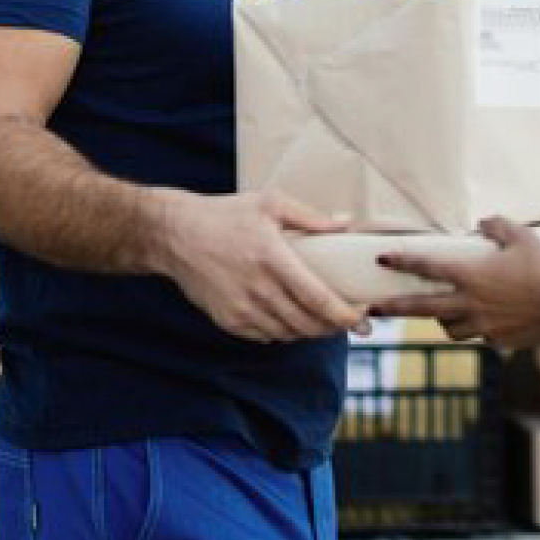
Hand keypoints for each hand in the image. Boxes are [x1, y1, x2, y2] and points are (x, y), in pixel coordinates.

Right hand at [149, 189, 368, 343]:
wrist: (174, 235)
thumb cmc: (226, 215)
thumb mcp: (270, 203)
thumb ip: (310, 217)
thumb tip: (346, 223)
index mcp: (273, 260)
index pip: (319, 299)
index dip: (346, 315)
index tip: (364, 318)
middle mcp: (258, 290)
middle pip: (308, 323)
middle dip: (336, 327)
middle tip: (352, 322)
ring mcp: (241, 309)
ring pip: (289, 334)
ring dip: (312, 331)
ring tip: (327, 321)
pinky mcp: (228, 320)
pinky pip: (266, 337)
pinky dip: (285, 333)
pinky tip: (294, 320)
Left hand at [371, 216, 539, 348]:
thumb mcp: (524, 237)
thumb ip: (498, 226)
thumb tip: (483, 221)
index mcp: (472, 276)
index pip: (427, 268)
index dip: (402, 262)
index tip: (382, 258)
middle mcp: (471, 304)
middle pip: (422, 309)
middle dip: (393, 309)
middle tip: (373, 309)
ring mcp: (482, 327)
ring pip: (448, 328)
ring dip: (441, 319)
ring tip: (442, 312)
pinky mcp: (496, 341)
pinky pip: (476, 336)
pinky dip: (473, 328)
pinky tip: (484, 320)